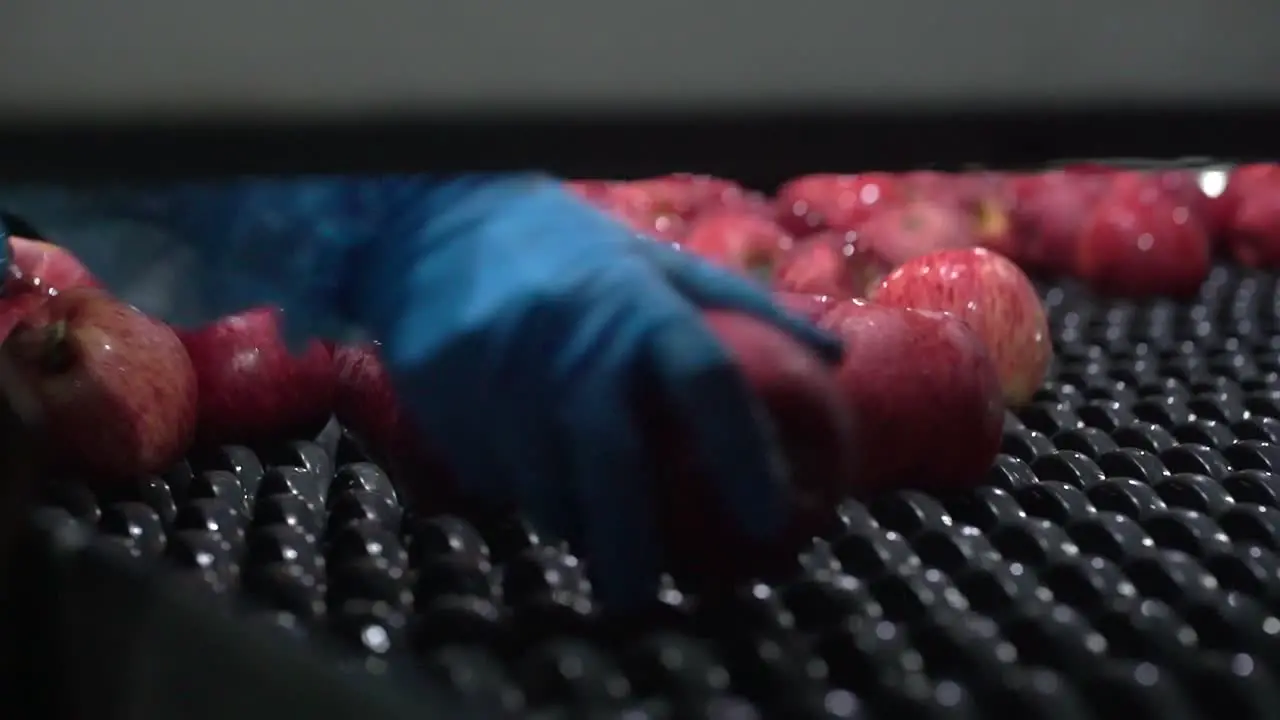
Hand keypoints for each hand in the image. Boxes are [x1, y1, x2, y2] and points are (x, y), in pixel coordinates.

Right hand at [350, 177, 842, 608]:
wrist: (433, 218)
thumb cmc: (564, 246)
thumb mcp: (653, 259)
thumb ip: (741, 308)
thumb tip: (833, 361)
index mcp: (635, 300)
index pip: (706, 381)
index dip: (745, 455)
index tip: (770, 521)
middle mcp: (569, 339)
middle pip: (611, 463)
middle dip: (632, 543)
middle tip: (648, 593)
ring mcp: (498, 370)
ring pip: (542, 485)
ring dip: (574, 523)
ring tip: (593, 538)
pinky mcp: (443, 396)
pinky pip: (490, 474)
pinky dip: (521, 492)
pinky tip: (535, 480)